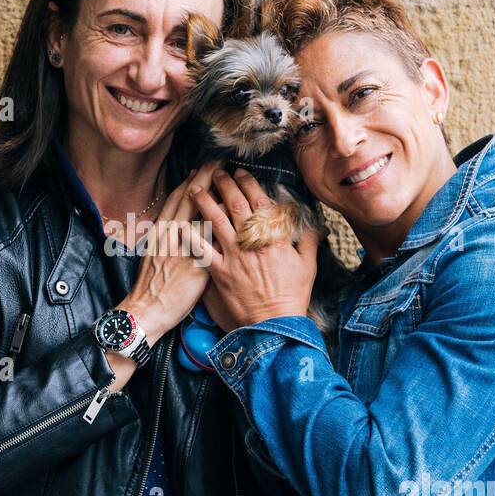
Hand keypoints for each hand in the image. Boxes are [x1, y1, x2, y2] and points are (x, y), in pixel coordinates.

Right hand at [121, 159, 223, 339]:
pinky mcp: (199, 266)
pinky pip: (218, 243)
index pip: (177, 198)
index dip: (191, 181)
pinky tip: (242, 221)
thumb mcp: (152, 253)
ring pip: (207, 217)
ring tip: (237, 186)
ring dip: (222, 200)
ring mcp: (186, 249)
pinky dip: (229, 230)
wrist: (146, 309)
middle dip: (208, 179)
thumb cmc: (150, 285)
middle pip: (192, 200)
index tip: (202, 168)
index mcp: (160, 230)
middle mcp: (172, 235)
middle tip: (221, 164)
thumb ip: (167, 236)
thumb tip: (180, 223)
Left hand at [187, 168, 319, 328]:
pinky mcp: (219, 272)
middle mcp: (251, 241)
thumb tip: (313, 224)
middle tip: (215, 172)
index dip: (247, 184)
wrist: (275, 322)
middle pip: (235, 204)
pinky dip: (191, 236)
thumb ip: (308, 240)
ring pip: (216, 221)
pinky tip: (181, 224)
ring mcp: (234, 255)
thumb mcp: (308, 265)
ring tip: (195, 187)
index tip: (240, 174)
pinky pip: (202, 250)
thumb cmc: (293, 295)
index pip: (258, 201)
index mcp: (273, 236)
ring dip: (205, 201)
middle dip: (224, 184)